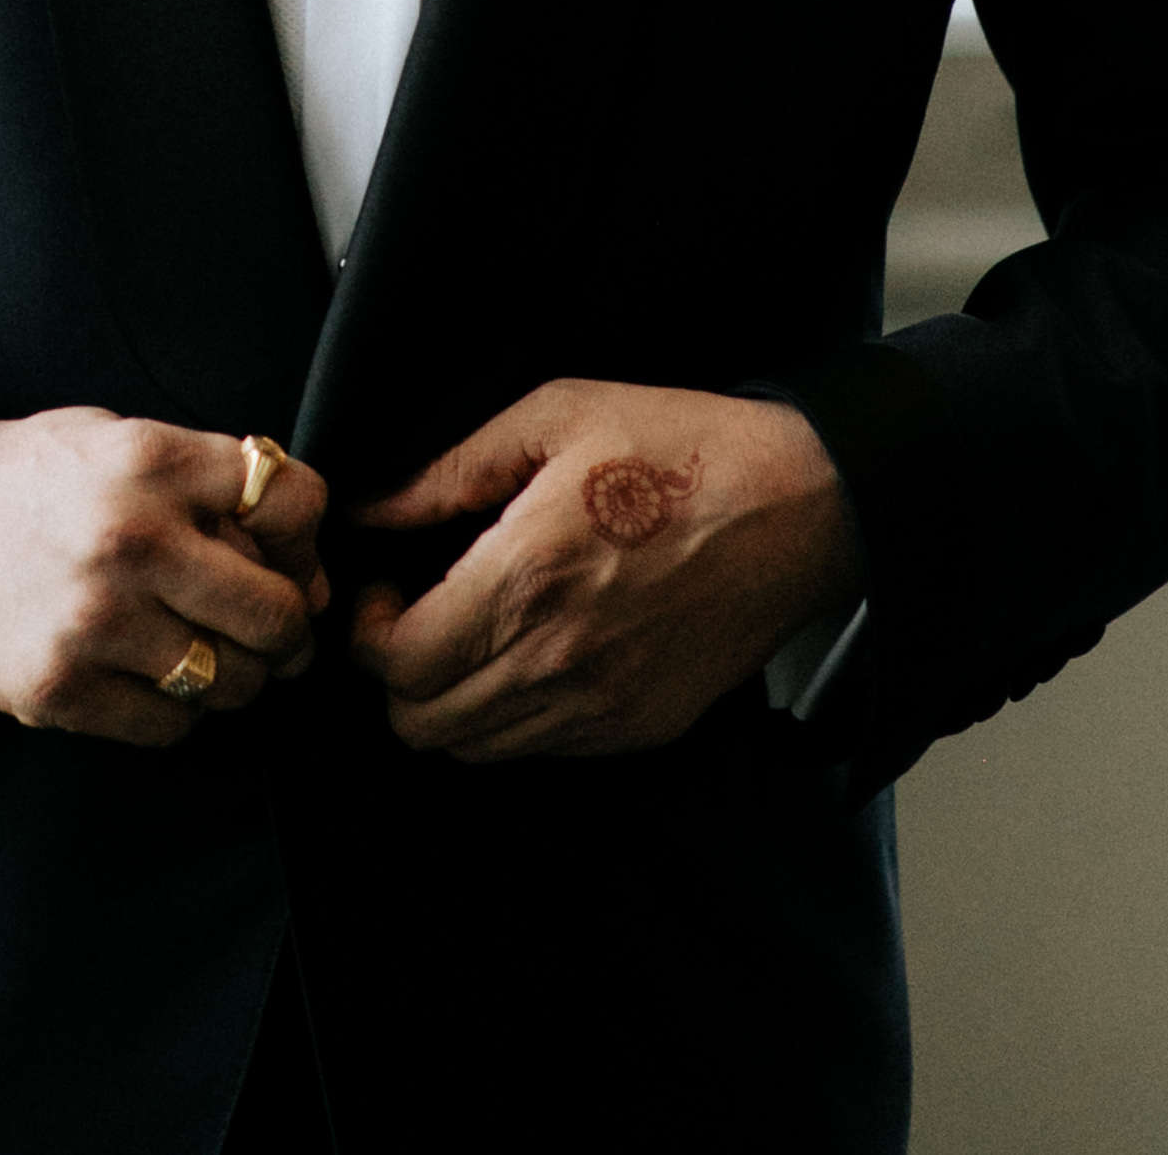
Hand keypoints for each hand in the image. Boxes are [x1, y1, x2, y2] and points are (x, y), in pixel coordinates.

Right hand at [0, 409, 327, 744]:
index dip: (307, 535)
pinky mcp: (57, 691)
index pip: (295, 499)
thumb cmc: (31, 479)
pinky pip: (171, 727)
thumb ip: (208, 486)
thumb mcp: (118, 440)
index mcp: (152, 461)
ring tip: (211, 655)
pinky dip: (178, 713)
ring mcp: (93, 622)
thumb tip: (302, 569)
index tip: (289, 553)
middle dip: (290, 628)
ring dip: (238, 677)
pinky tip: (151, 679)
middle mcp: (131, 539)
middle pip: (279, 610)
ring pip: (234, 682)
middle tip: (275, 631)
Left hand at [346, 380, 859, 762]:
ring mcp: (602, 708)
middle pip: (421, 725)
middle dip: (399, 673)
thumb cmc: (679, 446)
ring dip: (452, 701)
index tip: (384, 589)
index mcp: (525, 579)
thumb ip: (449, 471)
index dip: (367, 630)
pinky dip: (513, 717)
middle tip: (418, 615)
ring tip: (473, 633)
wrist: (800, 506)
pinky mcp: (640, 729)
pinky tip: (532, 651)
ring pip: (474, 752)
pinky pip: (540, 753)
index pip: (396, 663)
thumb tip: (372, 508)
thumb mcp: (553, 416)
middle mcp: (556, 662)